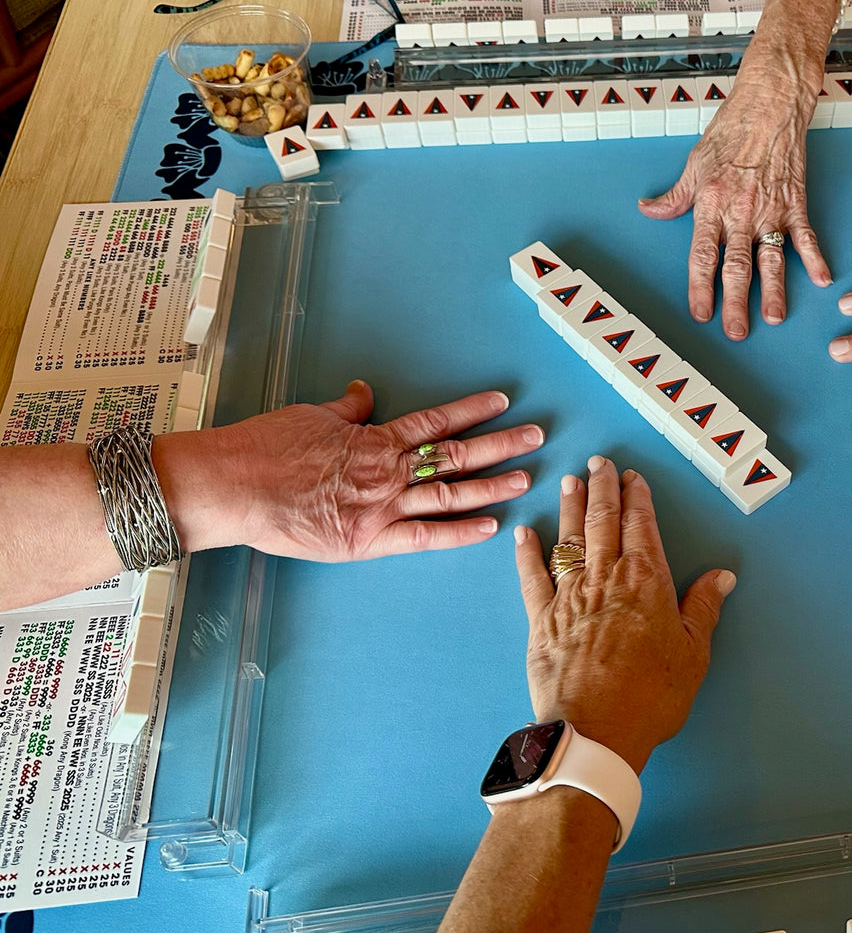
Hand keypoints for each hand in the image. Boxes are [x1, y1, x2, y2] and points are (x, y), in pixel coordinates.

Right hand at [154, 380, 542, 559]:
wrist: (231, 485)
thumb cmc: (264, 448)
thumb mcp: (310, 415)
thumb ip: (347, 409)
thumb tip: (365, 392)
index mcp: (375, 439)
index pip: (436, 421)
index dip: (473, 410)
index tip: (502, 401)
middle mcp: (388, 470)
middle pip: (457, 455)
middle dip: (502, 444)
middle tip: (537, 436)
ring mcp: (382, 506)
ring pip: (451, 493)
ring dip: (493, 486)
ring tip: (528, 477)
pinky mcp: (369, 540)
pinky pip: (425, 537)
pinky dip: (460, 532)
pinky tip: (491, 527)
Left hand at [514, 456, 735, 773]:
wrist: (595, 732)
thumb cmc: (650, 696)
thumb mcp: (692, 653)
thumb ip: (702, 609)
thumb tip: (722, 577)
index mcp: (646, 581)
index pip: (642, 526)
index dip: (637, 498)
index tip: (632, 477)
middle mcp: (606, 579)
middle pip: (603, 522)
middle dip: (602, 489)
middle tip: (599, 463)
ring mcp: (569, 597)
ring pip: (568, 540)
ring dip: (569, 508)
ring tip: (569, 482)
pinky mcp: (541, 621)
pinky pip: (531, 577)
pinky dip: (526, 553)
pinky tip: (522, 533)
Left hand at [639, 75, 831, 339]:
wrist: (768, 106)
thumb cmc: (731, 132)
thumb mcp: (693, 164)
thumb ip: (675, 196)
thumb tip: (649, 210)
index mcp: (712, 206)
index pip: (703, 257)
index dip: (701, 288)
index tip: (701, 313)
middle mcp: (740, 213)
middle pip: (736, 267)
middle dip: (736, 303)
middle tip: (736, 332)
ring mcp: (771, 210)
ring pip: (771, 259)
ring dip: (773, 291)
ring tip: (773, 318)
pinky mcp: (796, 203)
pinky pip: (806, 236)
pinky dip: (815, 258)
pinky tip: (822, 280)